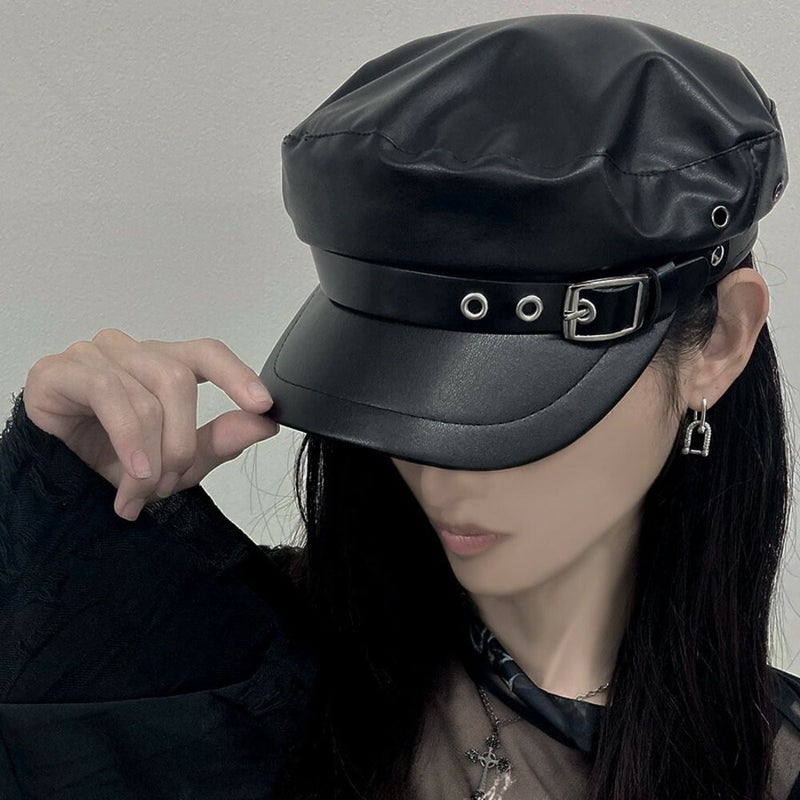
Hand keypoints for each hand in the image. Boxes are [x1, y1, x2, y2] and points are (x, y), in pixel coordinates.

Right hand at [22, 328, 279, 521]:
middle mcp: (131, 351)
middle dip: (181, 442)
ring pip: (145, 396)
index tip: (263, 405)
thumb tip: (266, 423)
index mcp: (164, 363)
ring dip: (152, 454)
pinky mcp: (59, 370)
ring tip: (143, 490)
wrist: (56, 479)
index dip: (237, 375)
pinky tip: (134, 472)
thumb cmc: (116, 460)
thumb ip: (221, 439)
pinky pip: (106, 393)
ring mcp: (94, 355)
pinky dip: (129, 439)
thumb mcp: (179, 460)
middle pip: (179, 381)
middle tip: (170, 483)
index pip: (207, 352)